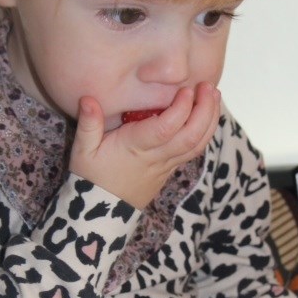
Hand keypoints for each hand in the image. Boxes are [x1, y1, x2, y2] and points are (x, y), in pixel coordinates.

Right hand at [70, 82, 220, 209]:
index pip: (165, 129)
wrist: (103, 212)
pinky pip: (193, 150)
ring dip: (209, 119)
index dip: (180, 109)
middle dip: (204, 110)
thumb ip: (88, 124)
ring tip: (213, 95)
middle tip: (206, 86)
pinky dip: (204, 131)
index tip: (186, 90)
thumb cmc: (91, 177)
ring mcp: (167, 164)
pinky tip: (207, 114)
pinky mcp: (170, 168)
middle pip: (190, 136)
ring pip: (196, 145)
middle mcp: (156, 157)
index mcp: (136, 148)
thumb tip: (87, 98)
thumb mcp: (83, 150)